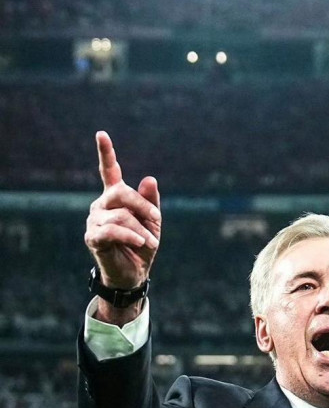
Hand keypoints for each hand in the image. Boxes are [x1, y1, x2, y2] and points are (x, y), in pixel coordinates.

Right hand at [84, 131, 160, 289]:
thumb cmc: (143, 246)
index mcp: (115, 198)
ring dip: (141, 229)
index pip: (109, 172)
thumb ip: (150, 202)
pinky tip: (141, 242)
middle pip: (121, 193)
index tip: (101, 134)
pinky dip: (130, 235)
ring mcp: (94, 220)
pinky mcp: (93, 237)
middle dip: (142, 205)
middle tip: (157, 220)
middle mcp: (101, 205)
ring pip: (121, 215)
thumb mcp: (153, 223)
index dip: (106, 153)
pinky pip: (112, 230)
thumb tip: (150, 179)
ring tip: (150, 242)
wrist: (134, 274)